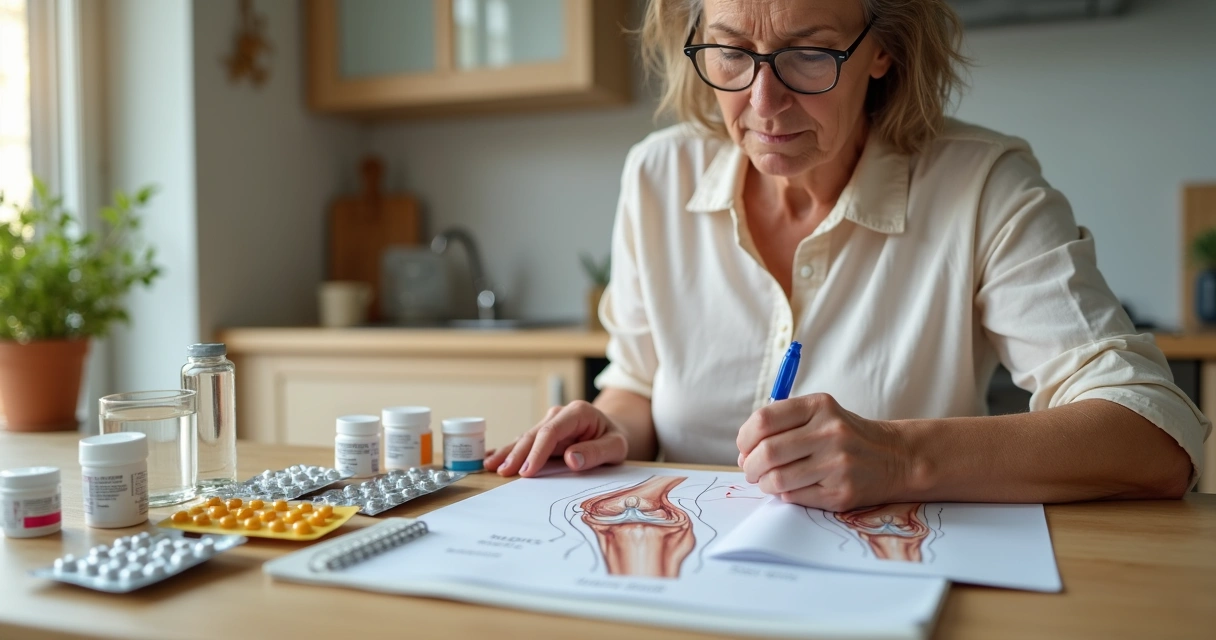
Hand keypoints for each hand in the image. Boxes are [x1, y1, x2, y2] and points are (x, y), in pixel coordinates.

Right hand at [485, 401, 628, 477]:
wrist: (612, 431)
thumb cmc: (614, 438)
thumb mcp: (616, 446)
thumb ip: (596, 452)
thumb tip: (571, 459)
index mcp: (577, 412)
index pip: (551, 431)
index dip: (537, 451)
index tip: (527, 471)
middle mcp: (559, 415)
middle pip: (533, 434)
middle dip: (517, 453)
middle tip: (503, 472)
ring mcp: (549, 423)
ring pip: (525, 438)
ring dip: (508, 452)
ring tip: (490, 465)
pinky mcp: (543, 435)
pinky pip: (525, 443)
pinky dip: (509, 451)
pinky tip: (491, 457)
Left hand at [736, 393, 908, 511]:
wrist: (895, 458)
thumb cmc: (845, 435)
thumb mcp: (819, 414)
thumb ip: (782, 424)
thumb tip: (743, 452)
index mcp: (819, 406)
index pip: (763, 420)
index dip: (744, 438)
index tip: (744, 447)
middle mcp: (830, 432)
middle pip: (766, 452)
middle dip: (748, 465)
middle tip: (749, 469)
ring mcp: (837, 464)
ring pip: (777, 480)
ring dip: (764, 483)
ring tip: (768, 480)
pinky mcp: (841, 493)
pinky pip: (795, 497)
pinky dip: (784, 494)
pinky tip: (791, 488)